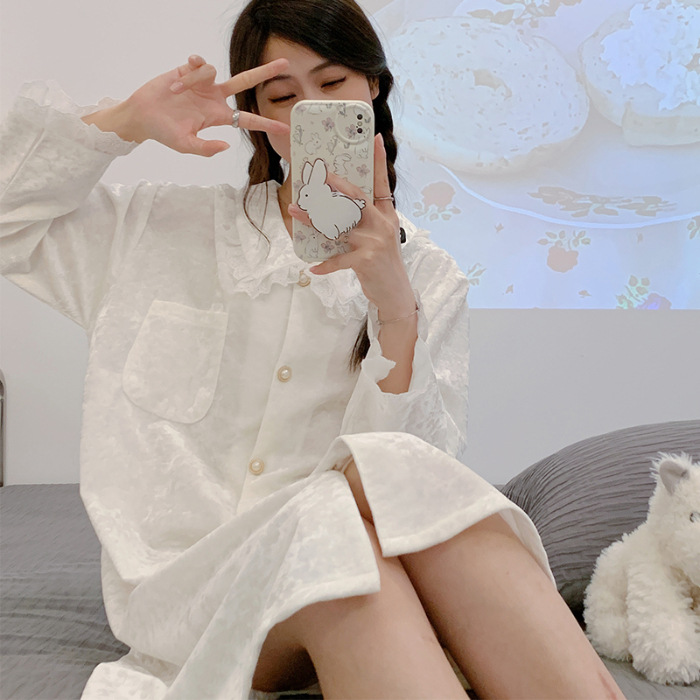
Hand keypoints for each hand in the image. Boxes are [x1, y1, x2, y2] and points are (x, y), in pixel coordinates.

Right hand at [86, 55, 289, 156]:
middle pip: (245, 82)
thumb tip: (227, 145)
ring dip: (193, 82)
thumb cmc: (164, 132)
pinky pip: (199, 64)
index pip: (247, 119)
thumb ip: (206, 148)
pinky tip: (178, 79)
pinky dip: (189, 72)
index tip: (284, 128)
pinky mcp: (189, 70)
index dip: (265, 123)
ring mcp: (203, 83)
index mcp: (217, 116)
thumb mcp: (185, 145)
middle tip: (285, 64)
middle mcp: (214, 98)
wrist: (142, 115)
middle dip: (264, 73)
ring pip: (213, 72)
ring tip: (175, 92)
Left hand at [290, 134, 414, 319]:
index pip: (382, 183)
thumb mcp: (381, 238)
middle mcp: (382, 224)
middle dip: (333, 184)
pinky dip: (325, 265)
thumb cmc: (383, 265)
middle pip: (355, 197)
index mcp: (387, 215)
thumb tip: (339, 208)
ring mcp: (374, 241)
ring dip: (313, 219)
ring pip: (338, 224)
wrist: (396, 294)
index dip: (380, 161)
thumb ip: (366, 222)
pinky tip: (313, 268)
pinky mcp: (366, 260)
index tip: (376, 138)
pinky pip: (339, 259)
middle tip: (316, 173)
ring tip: (295, 211)